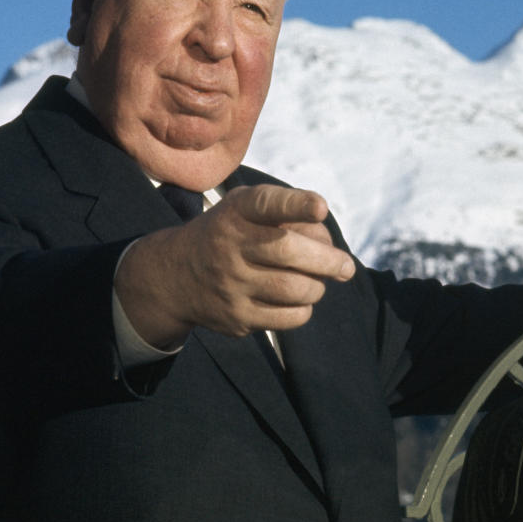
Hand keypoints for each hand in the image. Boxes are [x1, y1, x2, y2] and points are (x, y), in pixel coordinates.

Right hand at [116, 185, 355, 345]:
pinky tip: (300, 300)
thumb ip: (286, 213)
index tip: (320, 208)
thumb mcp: (244, 208)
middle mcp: (229, 245)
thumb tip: (330, 246)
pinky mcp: (235, 317)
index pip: (267, 204)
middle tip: (346, 266)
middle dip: (328, 260)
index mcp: (236, 212)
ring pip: (294, 288)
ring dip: (317, 286)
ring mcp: (230, 284)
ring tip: (319, 281)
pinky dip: (304, 309)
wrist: (176, 276)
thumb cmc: (229, 233)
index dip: (296, 204)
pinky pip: (286, 317)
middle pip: (288, 251)